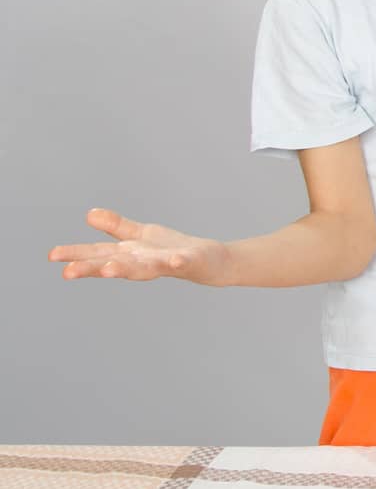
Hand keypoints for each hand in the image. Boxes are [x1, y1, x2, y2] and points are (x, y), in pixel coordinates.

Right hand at [49, 208, 228, 284]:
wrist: (211, 263)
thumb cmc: (172, 250)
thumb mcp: (141, 236)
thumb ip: (116, 227)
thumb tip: (89, 214)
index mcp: (130, 255)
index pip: (98, 255)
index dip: (76, 255)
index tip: (52, 256)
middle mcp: (144, 262)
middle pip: (115, 265)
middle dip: (93, 269)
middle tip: (68, 273)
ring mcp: (165, 264)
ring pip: (144, 268)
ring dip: (127, 269)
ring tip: (110, 269)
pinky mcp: (188, 262)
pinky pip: (182, 262)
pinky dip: (177, 262)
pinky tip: (175, 259)